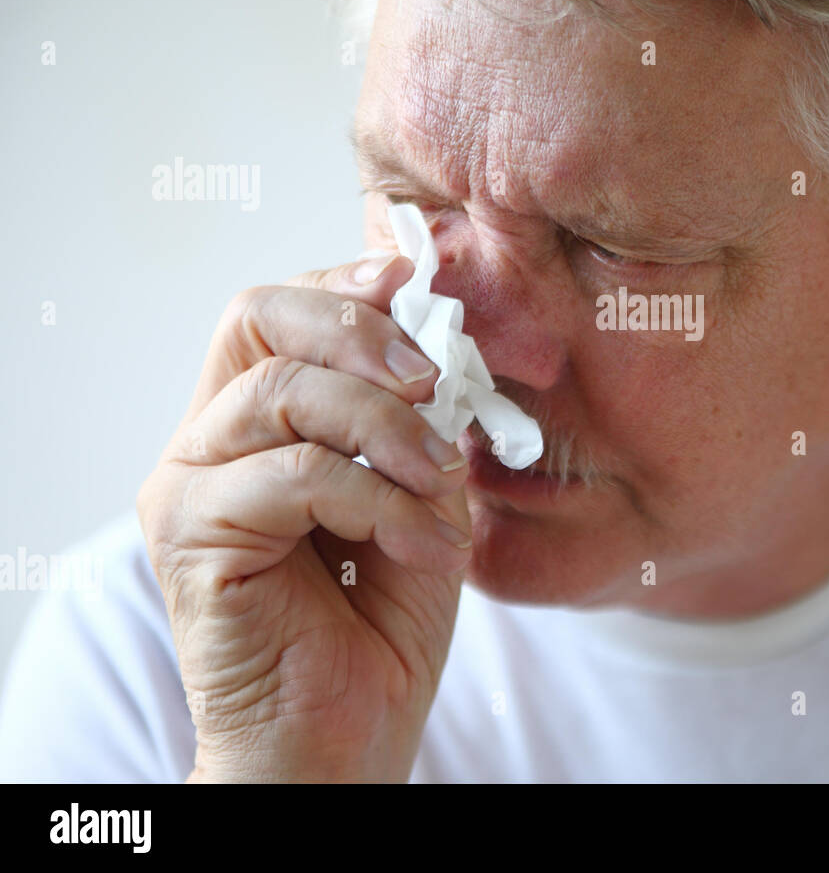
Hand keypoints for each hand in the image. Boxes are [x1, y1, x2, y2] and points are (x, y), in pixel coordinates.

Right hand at [136, 253, 469, 781]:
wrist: (344, 740)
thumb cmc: (378, 625)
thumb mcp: (420, 502)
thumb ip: (419, 428)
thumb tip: (442, 351)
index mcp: (257, 428)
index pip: (274, 313)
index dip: (340, 285)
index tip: (410, 282)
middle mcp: (209, 446)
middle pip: (254, 318)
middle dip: (357, 329)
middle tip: (430, 378)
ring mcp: (192, 489)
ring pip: (282, 392)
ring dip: (385, 428)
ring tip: (440, 484)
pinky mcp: (193, 538)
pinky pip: (294, 474)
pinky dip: (376, 497)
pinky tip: (421, 543)